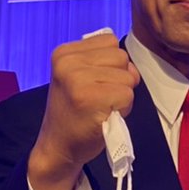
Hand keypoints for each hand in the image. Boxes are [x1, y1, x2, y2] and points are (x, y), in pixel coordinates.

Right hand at [28, 33, 139, 189]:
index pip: (110, 42)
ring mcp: (77, 78)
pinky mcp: (89, 98)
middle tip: (99, 99)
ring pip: (128, 77)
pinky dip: (123, 108)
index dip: (112, 65)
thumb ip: (101, 61)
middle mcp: (68, 61)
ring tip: (101, 107)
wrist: (58, 147)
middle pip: (122, 57)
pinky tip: (104, 116)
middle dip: (119, 79)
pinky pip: (127, 95)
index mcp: (64, 52)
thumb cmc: (75, 112)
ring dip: (122, 95)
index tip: (94, 84)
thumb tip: (130, 67)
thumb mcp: (79, 76)